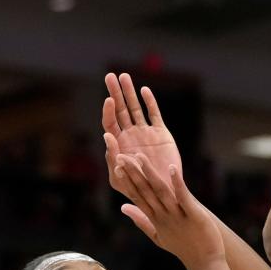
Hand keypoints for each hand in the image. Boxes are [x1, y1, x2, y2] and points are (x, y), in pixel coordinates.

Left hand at [103, 75, 181, 202]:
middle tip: (109, 76)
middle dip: (114, 92)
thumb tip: (108, 138)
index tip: (108, 99)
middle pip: (120, 109)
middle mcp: (130, 135)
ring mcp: (145, 132)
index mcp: (118, 144)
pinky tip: (144, 90)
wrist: (162, 193)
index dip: (108, 110)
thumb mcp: (120, 180)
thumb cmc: (138, 190)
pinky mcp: (160, 133)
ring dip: (129, 92)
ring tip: (124, 76)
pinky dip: (149, 102)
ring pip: (135, 108)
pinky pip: (154, 114)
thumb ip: (113, 160)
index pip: (110, 123)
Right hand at [117, 154, 223, 269]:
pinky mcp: (194, 215)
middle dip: (133, 174)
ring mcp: (178, 215)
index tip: (116, 166)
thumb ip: (140, 220)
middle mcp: (163, 216)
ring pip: (161, 192)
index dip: (126, 181)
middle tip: (121, 156)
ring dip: (150, 174)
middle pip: (145, 192)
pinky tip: (172, 169)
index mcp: (155, 218)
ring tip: (140, 157)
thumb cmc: (183, 247)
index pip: (137, 196)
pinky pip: (183, 197)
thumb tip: (123, 207)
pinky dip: (177, 183)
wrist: (205, 263)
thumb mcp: (157, 235)